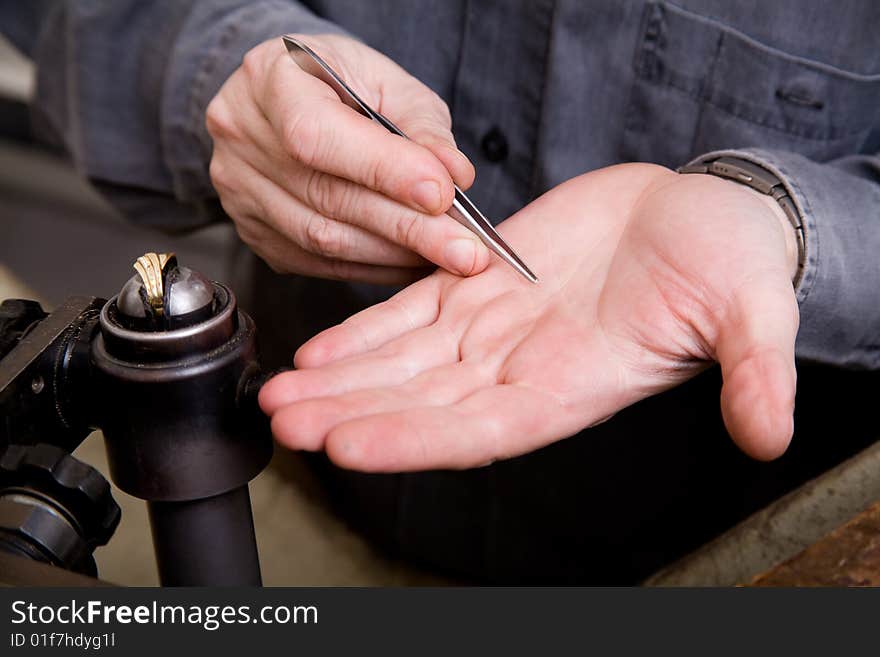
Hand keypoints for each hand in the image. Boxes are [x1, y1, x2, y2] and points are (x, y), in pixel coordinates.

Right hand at [206, 34, 488, 283]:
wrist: (287, 98)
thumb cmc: (341, 82)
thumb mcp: (386, 79)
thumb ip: (420, 125)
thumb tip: (455, 177)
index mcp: (269, 81)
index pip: (318, 136)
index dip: (383, 171)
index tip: (443, 196)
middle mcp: (242, 139)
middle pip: (328, 198)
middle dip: (408, 229)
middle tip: (467, 251)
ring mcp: (241, 192)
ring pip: (323, 240)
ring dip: (395, 254)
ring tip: (448, 256)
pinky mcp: (255, 233)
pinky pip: (318, 263)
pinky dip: (373, 267)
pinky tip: (411, 262)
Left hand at [259, 163, 800, 470]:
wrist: (702, 214)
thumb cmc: (728, 264)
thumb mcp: (752, 311)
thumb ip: (753, 370)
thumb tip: (769, 433)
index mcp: (576, 386)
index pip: (483, 430)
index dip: (416, 441)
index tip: (350, 446)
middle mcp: (523, 368)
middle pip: (422, 404)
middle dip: (351, 414)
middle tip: (284, 423)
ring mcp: (498, 329)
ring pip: (404, 364)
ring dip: (341, 380)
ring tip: (279, 395)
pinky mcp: (484, 285)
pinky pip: (413, 312)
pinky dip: (365, 331)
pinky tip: (319, 351)